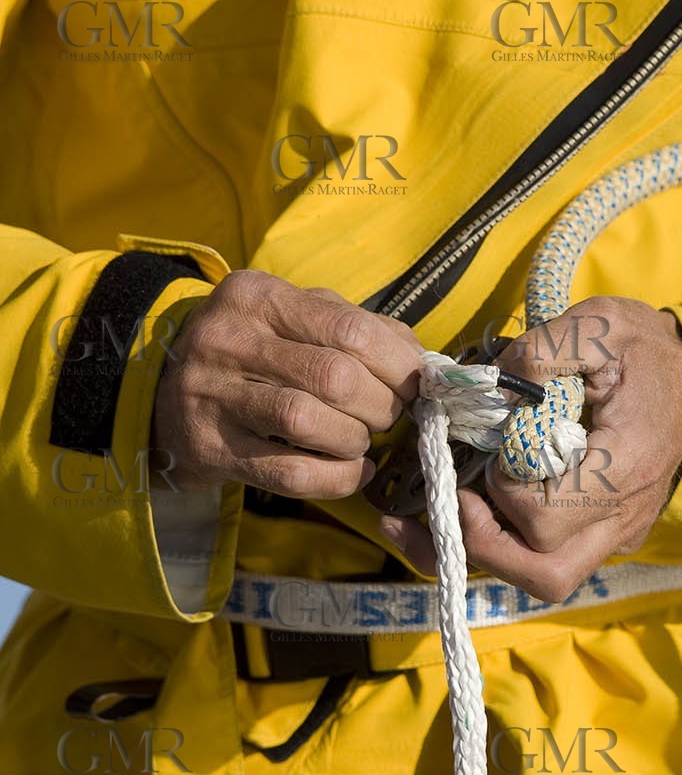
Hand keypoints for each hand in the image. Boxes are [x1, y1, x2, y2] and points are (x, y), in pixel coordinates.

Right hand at [152, 270, 422, 495]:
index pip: (350, 329)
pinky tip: (352, 472)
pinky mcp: (209, 447)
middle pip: (335, 377)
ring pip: (308, 422)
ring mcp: (212, 394)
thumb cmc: (254, 352)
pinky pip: (288, 472)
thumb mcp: (295, 318)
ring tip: (360, 440)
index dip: (398, 365)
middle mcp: (228, 339)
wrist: (164, 392)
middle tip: (387, 416)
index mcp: (257, 295)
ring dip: (354, 440)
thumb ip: (358, 327)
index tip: (414, 385)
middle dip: (380, 405)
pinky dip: (336, 478)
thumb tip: (423, 362)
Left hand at [381, 296, 681, 600]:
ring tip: (456, 509)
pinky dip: (511, 543)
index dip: (503, 491)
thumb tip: (492, 384)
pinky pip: (555, 558)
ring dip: (492, 553)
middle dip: (487, 547)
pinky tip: (483, 504)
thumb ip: (544, 349)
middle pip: (546, 574)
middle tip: (460, 499)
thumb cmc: (647, 351)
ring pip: (548, 578)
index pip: (545, 518)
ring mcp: (618, 531)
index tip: (494, 449)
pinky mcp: (608, 532)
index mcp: (624, 465)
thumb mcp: (602, 324)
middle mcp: (624, 515)